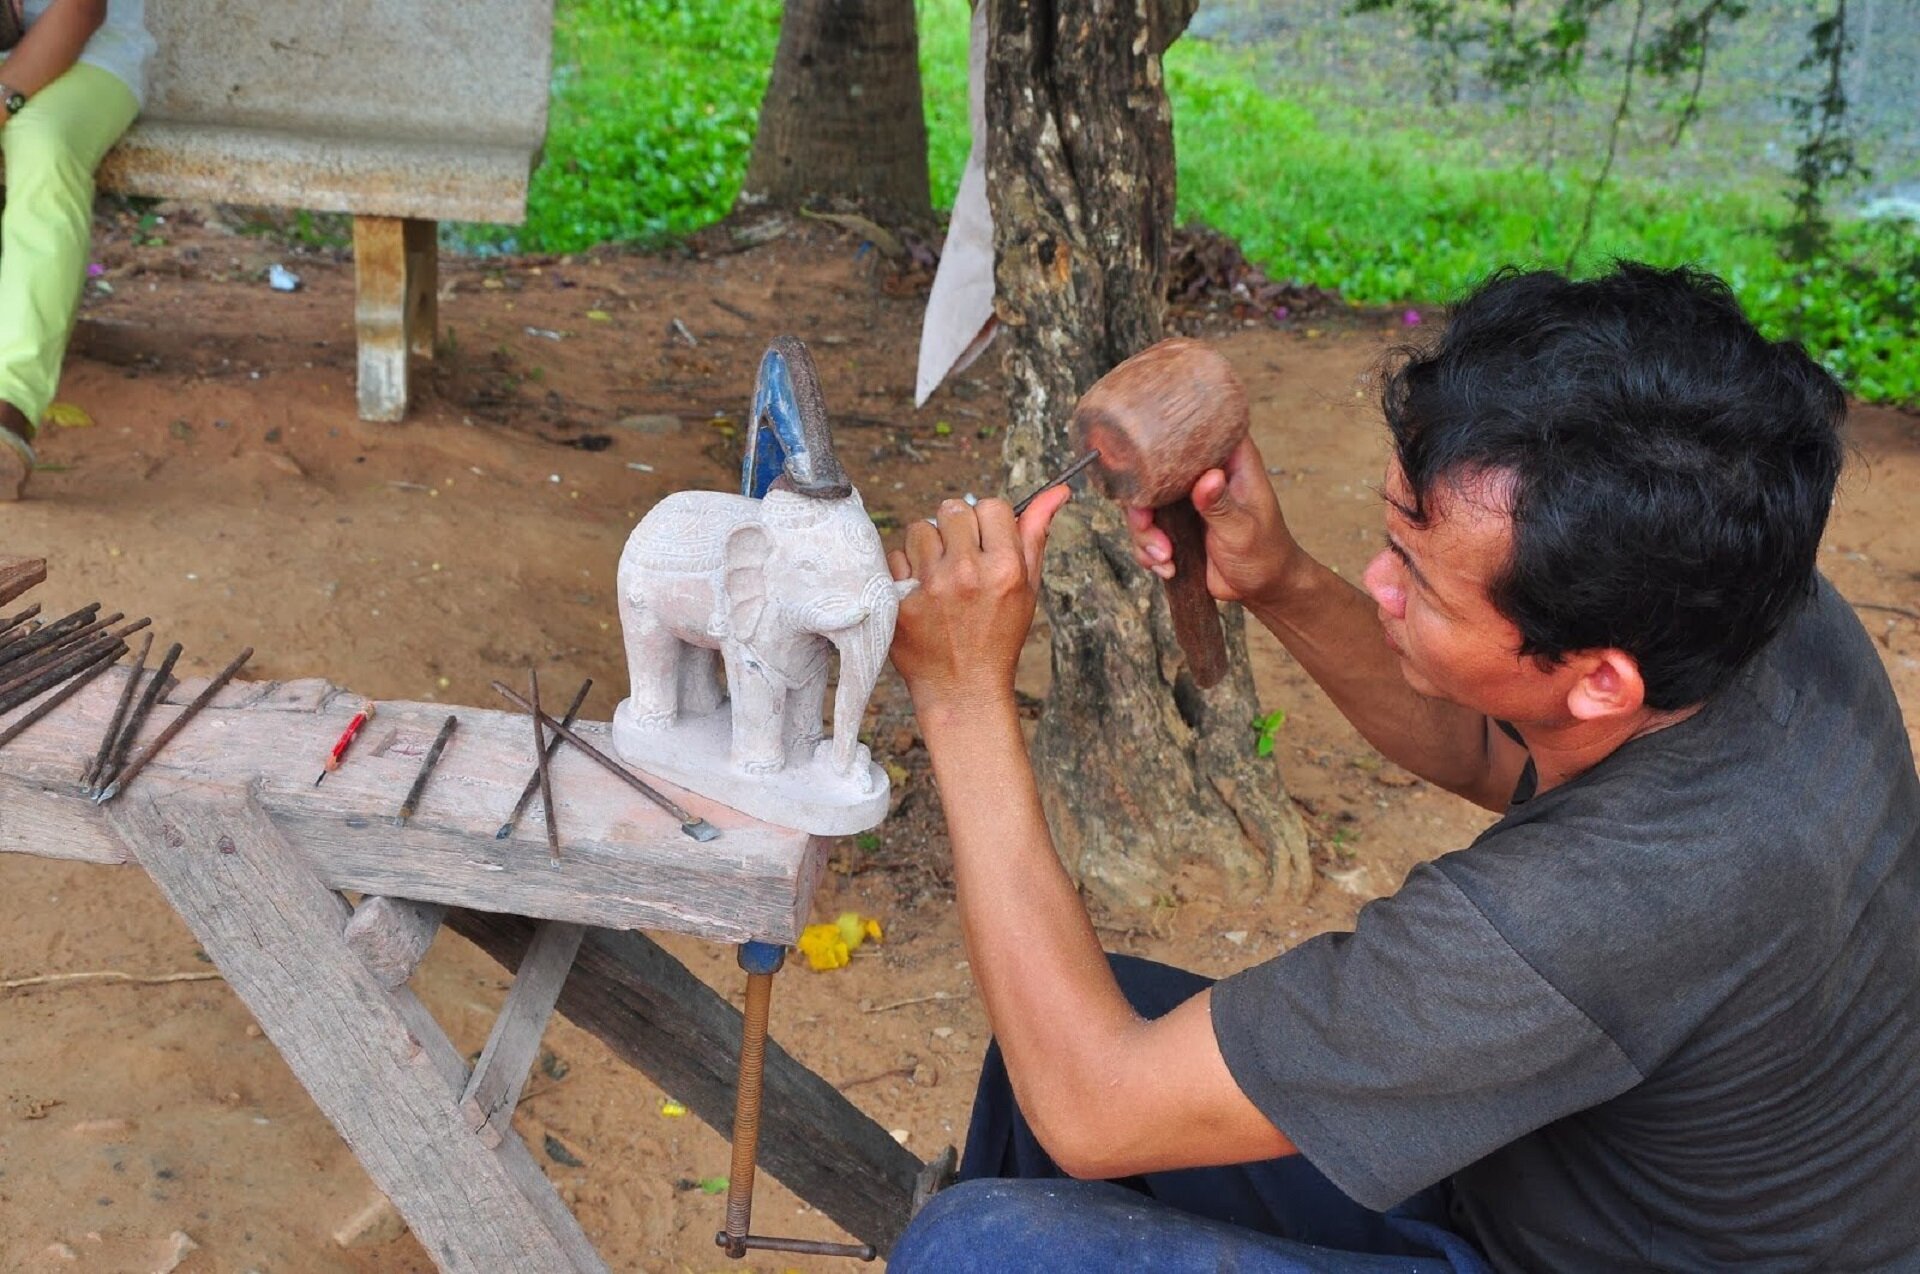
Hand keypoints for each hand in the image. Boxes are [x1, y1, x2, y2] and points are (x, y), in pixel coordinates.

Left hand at [887, 485, 1071, 714]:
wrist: (963, 690)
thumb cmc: (999, 637)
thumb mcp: (1027, 588)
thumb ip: (1036, 535)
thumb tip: (1057, 490)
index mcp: (1005, 568)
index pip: (991, 506)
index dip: (988, 523)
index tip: (985, 544)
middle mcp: (967, 572)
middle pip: (952, 509)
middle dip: (956, 529)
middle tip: (960, 559)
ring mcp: (929, 586)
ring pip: (920, 528)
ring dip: (927, 547)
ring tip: (938, 577)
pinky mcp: (899, 600)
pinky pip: (895, 557)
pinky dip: (905, 571)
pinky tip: (920, 594)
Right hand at [1125, 435, 1300, 606]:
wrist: (1261, 588)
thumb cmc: (1265, 553)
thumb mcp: (1243, 530)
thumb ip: (1221, 505)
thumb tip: (1208, 478)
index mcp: (1230, 462)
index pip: (1200, 428)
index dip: (1171, 431)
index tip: (1149, 450)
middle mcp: (1204, 474)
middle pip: (1156, 468)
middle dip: (1143, 503)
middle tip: (1147, 524)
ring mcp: (1186, 500)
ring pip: (1144, 503)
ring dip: (1145, 533)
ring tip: (1164, 556)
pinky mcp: (1174, 525)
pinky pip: (1146, 530)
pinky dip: (1148, 551)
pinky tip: (1166, 566)